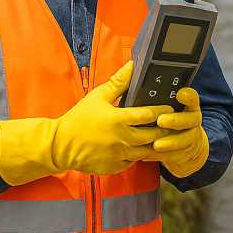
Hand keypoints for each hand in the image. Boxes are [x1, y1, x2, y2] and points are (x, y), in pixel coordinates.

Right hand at [0, 61, 174, 183]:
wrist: (61, 145)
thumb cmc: (79, 119)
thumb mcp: (98, 96)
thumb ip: (118, 82)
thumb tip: (132, 65)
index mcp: (119, 119)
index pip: (150, 114)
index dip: (163, 110)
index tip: (170, 108)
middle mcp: (122, 139)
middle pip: (155, 135)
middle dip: (165, 129)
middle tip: (172, 123)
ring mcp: (120, 155)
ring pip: (148, 151)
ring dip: (156, 144)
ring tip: (163, 137)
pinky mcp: (116, 167)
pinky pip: (135, 162)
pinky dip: (140, 156)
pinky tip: (143, 149)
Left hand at [146, 87, 209, 177]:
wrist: (182, 146)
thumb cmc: (164, 119)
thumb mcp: (161, 106)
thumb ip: (153, 94)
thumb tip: (133, 73)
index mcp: (187, 106)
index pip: (192, 97)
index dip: (188, 96)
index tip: (179, 93)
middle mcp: (192, 120)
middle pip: (190, 119)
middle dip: (176, 120)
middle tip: (160, 120)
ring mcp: (190, 137)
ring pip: (184, 140)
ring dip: (171, 142)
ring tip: (156, 144)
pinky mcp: (184, 153)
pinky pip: (175, 156)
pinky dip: (161, 156)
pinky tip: (146, 155)